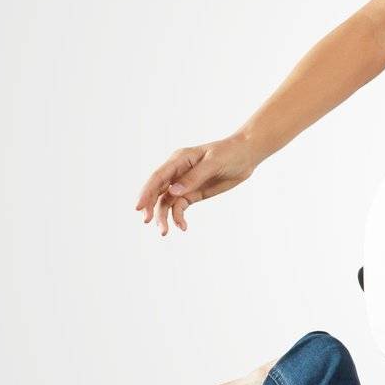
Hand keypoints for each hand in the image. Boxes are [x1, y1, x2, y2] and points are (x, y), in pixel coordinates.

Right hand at [134, 135, 257, 235]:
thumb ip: (194, 177)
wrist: (246, 156)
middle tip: (148, 222)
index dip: (146, 191)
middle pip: (158, 190)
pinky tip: (182, 227)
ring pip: (167, 202)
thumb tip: (173, 192)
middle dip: (151, 206)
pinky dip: (178, 217)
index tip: (138, 207)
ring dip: (164, 216)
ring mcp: (184, 184)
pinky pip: (180, 207)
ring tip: (165, 232)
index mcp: (179, 159)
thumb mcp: (213, 163)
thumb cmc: (229, 153)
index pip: (158, 177)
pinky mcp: (193, 193)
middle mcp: (177, 172)